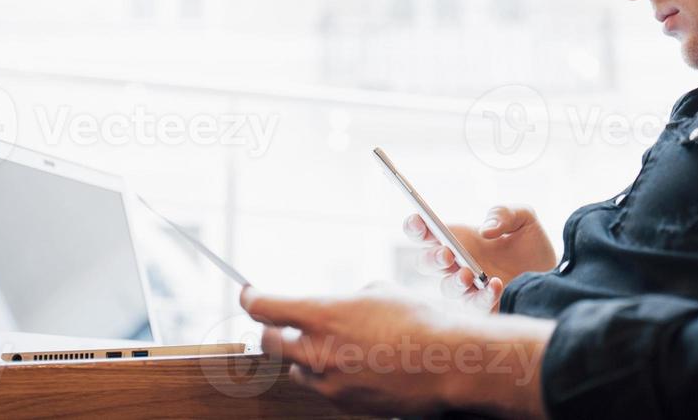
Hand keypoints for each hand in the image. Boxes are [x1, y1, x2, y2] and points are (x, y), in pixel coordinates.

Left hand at [240, 283, 553, 418]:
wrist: (449, 365)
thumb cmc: (421, 320)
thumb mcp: (380, 292)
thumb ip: (346, 300)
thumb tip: (337, 307)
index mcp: (324, 316)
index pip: (266, 308)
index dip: (252, 298)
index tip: (249, 295)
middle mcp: (318, 353)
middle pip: (269, 343)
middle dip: (271, 331)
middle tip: (281, 324)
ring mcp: (329, 383)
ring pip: (298, 370)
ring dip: (307, 357)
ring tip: (339, 345)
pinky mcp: (344, 405)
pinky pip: (324, 388)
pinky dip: (332, 375)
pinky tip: (360, 364)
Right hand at [405, 205, 556, 310]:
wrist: (555, 274)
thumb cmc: (531, 245)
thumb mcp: (523, 219)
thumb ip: (504, 213)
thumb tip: (486, 230)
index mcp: (460, 239)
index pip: (427, 233)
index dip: (416, 226)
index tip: (418, 220)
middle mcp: (458, 264)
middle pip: (426, 262)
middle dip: (431, 257)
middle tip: (447, 253)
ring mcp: (469, 288)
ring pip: (446, 287)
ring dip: (454, 281)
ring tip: (468, 274)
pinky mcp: (484, 307)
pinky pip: (475, 306)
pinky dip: (483, 296)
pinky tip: (496, 285)